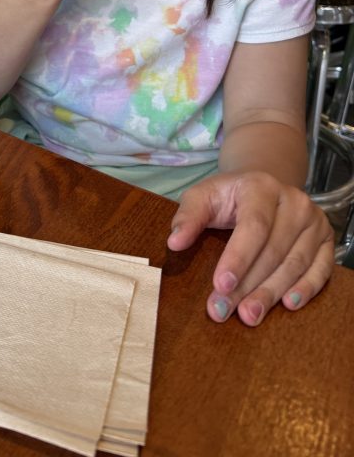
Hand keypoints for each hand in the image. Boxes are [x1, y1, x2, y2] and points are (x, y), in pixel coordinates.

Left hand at [167, 170, 334, 325]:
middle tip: (224, 310)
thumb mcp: (203, 196)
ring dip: (271, 293)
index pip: (254, 226)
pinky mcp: (326, 240)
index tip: (220, 285)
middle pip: (273, 250)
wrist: (264, 186)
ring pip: (294, 264)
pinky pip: (321, 269)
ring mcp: (313, 221)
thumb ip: (188, 217)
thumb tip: (174, 242)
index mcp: (261, 187)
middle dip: (247, 285)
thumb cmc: (229, 196)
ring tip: (249, 316)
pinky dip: (306, 289)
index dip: (238, 258)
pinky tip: (288, 305)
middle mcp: (294, 202)